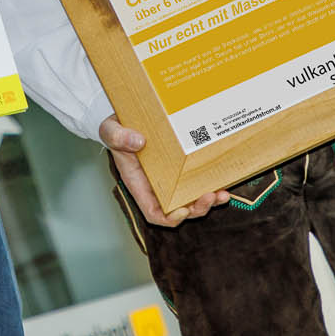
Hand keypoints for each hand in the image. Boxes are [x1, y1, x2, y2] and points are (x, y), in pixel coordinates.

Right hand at [101, 117, 227, 225]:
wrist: (125, 117)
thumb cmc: (116, 129)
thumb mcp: (111, 130)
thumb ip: (118, 137)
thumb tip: (137, 141)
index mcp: (139, 183)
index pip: (153, 212)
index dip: (169, 218)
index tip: (183, 211)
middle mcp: (157, 185)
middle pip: (178, 209)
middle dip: (196, 209)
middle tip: (210, 197)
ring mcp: (171, 177)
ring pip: (192, 198)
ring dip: (208, 200)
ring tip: (222, 194)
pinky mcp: (182, 165)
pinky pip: (197, 180)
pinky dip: (211, 183)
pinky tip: (224, 180)